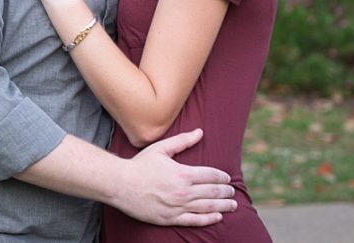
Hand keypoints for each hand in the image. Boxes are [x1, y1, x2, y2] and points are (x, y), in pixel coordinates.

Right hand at [115, 128, 237, 226]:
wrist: (121, 185)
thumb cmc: (140, 165)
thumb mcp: (161, 148)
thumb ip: (182, 141)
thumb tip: (200, 132)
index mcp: (183, 173)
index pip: (210, 175)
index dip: (222, 177)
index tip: (226, 178)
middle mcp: (184, 191)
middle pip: (212, 192)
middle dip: (226, 191)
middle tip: (232, 191)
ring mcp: (178, 206)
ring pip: (208, 207)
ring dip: (223, 205)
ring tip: (233, 204)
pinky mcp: (171, 218)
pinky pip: (196, 220)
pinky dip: (210, 219)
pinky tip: (219, 216)